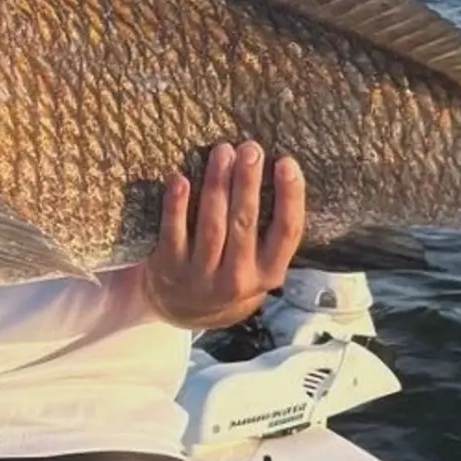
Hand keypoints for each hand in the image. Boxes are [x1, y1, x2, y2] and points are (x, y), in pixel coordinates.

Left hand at [140, 142, 304, 331]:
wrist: (187, 311)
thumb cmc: (231, 273)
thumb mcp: (260, 265)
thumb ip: (269, 231)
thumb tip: (280, 172)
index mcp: (269, 272)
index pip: (288, 231)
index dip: (290, 196)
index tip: (286, 163)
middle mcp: (238, 277)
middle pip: (246, 223)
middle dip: (248, 182)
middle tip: (250, 149)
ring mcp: (202, 275)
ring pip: (212, 225)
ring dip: (217, 185)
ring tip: (222, 152)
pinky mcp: (170, 268)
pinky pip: (173, 232)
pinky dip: (176, 205)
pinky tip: (180, 179)